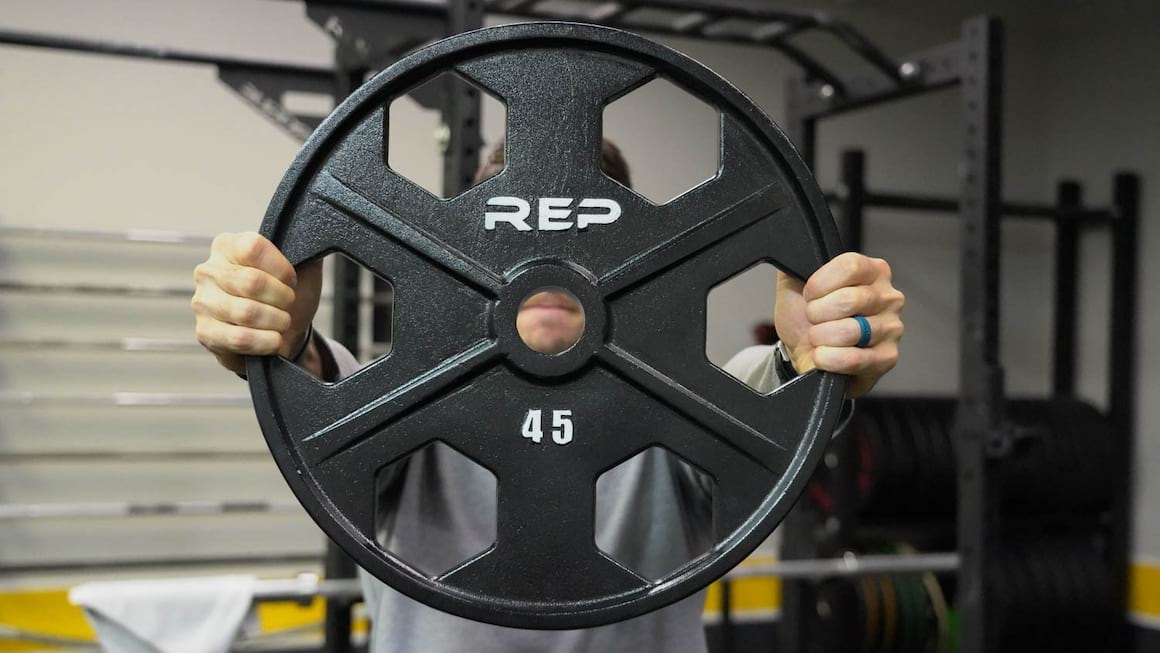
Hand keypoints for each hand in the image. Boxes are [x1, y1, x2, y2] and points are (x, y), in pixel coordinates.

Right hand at [191, 232, 322, 375]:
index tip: (291, 281)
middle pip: (251, 281)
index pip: (253, 247)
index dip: (282, 268)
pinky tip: (272, 339)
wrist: (279, 333)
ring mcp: (202, 302)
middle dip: (282, 298)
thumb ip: (304, 248)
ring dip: (276, 322)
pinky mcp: (205, 333)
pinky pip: (240, 338)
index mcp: (228, 246)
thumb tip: (311, 240)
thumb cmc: (284, 296)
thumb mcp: (300, 266)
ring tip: (281, 322)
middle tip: (288, 304)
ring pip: (247, 312)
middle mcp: (209, 270)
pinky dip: (265, 342)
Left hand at [774, 252, 904, 397]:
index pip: (850, 266)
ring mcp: (891, 328)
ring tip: (821, 339)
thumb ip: (796, 261)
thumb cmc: (806, 320)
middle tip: (814, 320)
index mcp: (871, 271)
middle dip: (818, 315)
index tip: (809, 296)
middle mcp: (888, 297)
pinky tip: (825, 356)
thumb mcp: (794, 284)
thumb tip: (794, 247)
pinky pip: (854, 359)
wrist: (805, 354)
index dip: (820, 285)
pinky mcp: (887, 357)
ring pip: (850, 331)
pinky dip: (829, 359)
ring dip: (822, 338)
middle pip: (849, 299)